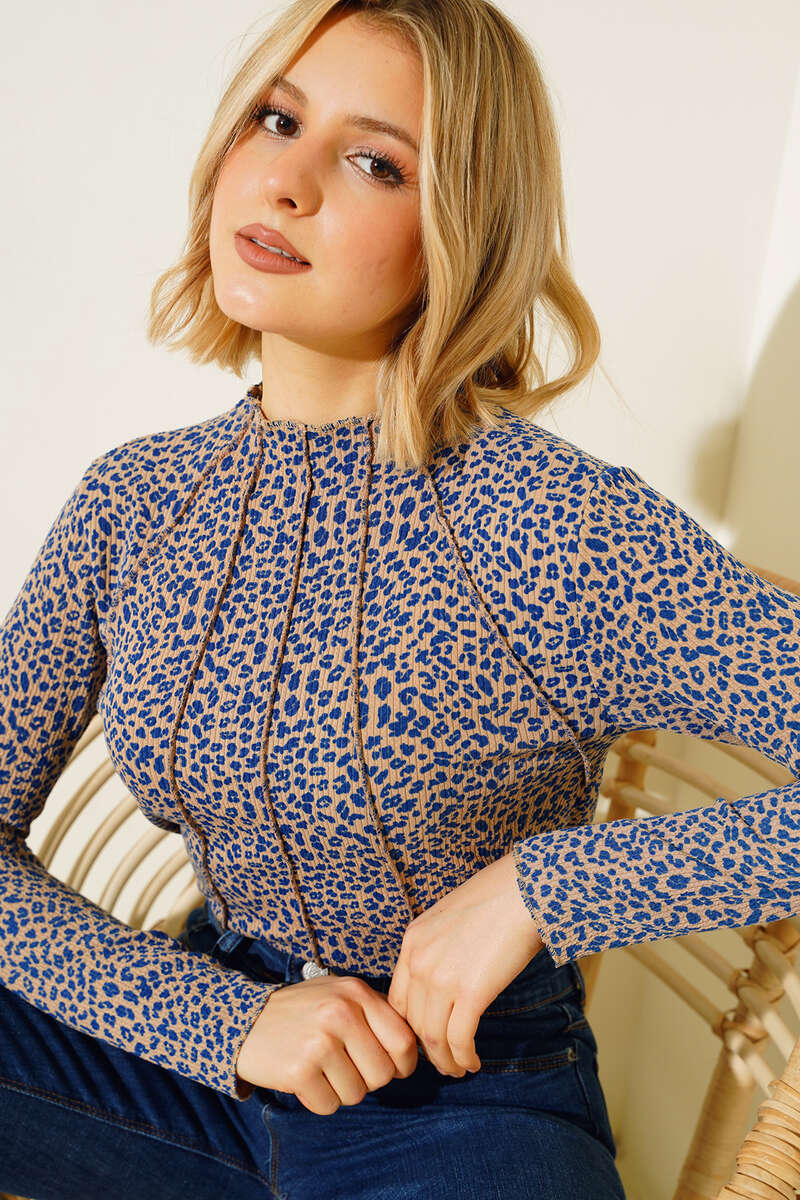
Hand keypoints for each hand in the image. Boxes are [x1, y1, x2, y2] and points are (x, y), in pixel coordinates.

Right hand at [235, 974, 418, 1113]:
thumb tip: (412, 1052)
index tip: (391, 1068)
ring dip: (341, 1090)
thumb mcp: (340, 995)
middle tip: (344, 1066)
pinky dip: (318, 1100)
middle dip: (367, 1079)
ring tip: (320, 1067)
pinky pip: (329, 1105)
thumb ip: (374, 1014)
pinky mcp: (299, 1070)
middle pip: (383, 1074)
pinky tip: (304, 1078)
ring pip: (357, 1093)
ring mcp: (320, 1042)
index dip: (402, 1064)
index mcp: (357, 993)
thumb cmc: (302, 1011)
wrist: (244, 1019)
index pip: (404, 1042)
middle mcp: (341, 1013)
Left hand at [386, 850, 543, 1076]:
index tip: (426, 1037)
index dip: (410, 1025)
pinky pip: (458, 1039)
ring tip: (459, 1068)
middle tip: (443, 1061)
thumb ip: (439, 947)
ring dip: (445, 1060)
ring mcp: (441, 977)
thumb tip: (448, 976)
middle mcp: (419, 960)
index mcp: (412, 941)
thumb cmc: (497, 897)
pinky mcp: (470, 992)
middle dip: (426, 1049)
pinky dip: (463, 1057)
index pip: (397, 998)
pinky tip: (473, 1062)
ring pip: (432, 1037)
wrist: (524, 889)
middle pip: (412, 1021)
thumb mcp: (450, 916)